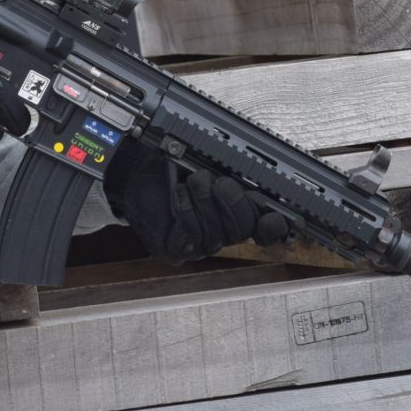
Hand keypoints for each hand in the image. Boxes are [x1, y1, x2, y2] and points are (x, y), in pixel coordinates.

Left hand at [104, 137, 292, 265]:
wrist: (137, 172)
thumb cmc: (174, 165)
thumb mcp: (209, 163)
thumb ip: (236, 173)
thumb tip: (262, 183)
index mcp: (237, 212)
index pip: (266, 229)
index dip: (274, 227)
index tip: (274, 217)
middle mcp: (222, 233)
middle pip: (243, 229)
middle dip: (234, 203)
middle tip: (223, 183)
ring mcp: (199, 245)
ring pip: (215, 232)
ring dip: (204, 199)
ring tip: (194, 179)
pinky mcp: (176, 248)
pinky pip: (190, 233)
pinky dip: (185, 207)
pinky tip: (179, 192)